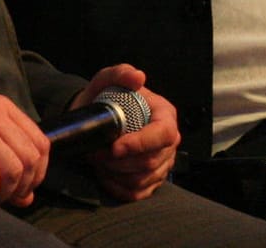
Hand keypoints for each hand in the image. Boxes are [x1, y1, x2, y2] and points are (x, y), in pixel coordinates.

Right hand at [0, 82, 49, 206]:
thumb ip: (6, 160)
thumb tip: (28, 198)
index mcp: (1, 106)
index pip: (42, 143)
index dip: (38, 172)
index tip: (22, 186)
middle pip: (31, 158)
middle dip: (23, 186)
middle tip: (4, 195)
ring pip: (14, 169)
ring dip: (5, 191)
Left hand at [69, 64, 178, 201]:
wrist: (97, 118)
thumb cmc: (106, 98)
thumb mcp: (108, 79)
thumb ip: (120, 73)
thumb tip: (137, 77)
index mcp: (165, 115)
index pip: (163, 134)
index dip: (140, 144)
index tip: (114, 146)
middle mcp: (169, 141)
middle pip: (153, 161)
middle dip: (120, 161)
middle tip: (96, 154)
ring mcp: (163, 162)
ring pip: (144, 179)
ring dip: (117, 174)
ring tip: (98, 161)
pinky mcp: (152, 179)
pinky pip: (139, 192)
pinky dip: (118, 187)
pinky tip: (105, 174)